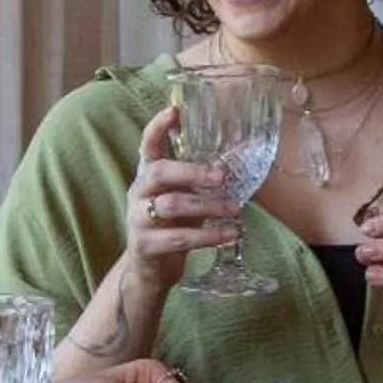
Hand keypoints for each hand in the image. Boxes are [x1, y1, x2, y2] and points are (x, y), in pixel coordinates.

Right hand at [122, 104, 241, 286]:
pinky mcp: (145, 246)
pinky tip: (229, 234)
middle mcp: (138, 192)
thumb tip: (244, 151)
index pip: (147, 145)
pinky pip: (178, 238)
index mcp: (148, 175)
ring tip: (235, 209)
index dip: (158, 127)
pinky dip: (207, 236)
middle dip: (192, 171)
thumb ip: (206, 179)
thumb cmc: (172, 226)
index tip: (174, 110)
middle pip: (159, 172)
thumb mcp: (188, 198)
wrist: (148, 271)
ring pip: (172, 205)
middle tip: (221, 176)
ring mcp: (137, 219)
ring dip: (208, 205)